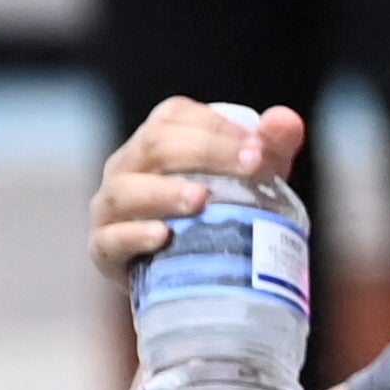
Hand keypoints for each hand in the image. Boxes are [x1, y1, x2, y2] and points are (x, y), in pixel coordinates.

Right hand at [93, 97, 304, 285]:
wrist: (188, 272)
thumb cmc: (218, 211)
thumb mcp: (249, 178)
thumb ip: (272, 146)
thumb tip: (285, 120)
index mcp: (156, 141)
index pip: (175, 116)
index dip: (217, 126)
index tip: (259, 148)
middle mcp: (127, 168)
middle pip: (156, 146)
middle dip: (206, 152)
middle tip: (251, 167)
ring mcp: (110, 208)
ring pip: (127, 190)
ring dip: (166, 192)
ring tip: (202, 200)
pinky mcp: (105, 250)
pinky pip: (111, 238)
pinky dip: (136, 235)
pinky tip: (163, 236)